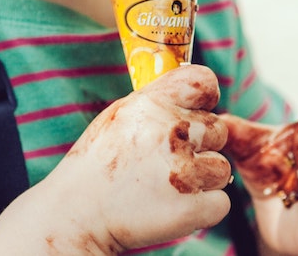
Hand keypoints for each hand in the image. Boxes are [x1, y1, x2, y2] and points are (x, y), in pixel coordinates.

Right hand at [32, 64, 232, 252]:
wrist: (77, 214)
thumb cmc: (98, 164)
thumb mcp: (120, 117)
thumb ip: (157, 101)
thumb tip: (194, 93)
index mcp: (151, 104)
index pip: (203, 82)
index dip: (206, 97)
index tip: (196, 112)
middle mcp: (170, 132)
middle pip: (218, 130)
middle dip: (200, 146)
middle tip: (166, 162)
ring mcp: (183, 171)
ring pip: (221, 169)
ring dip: (202, 180)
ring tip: (165, 187)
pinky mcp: (192, 207)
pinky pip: (221, 202)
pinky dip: (203, 209)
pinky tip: (172, 206)